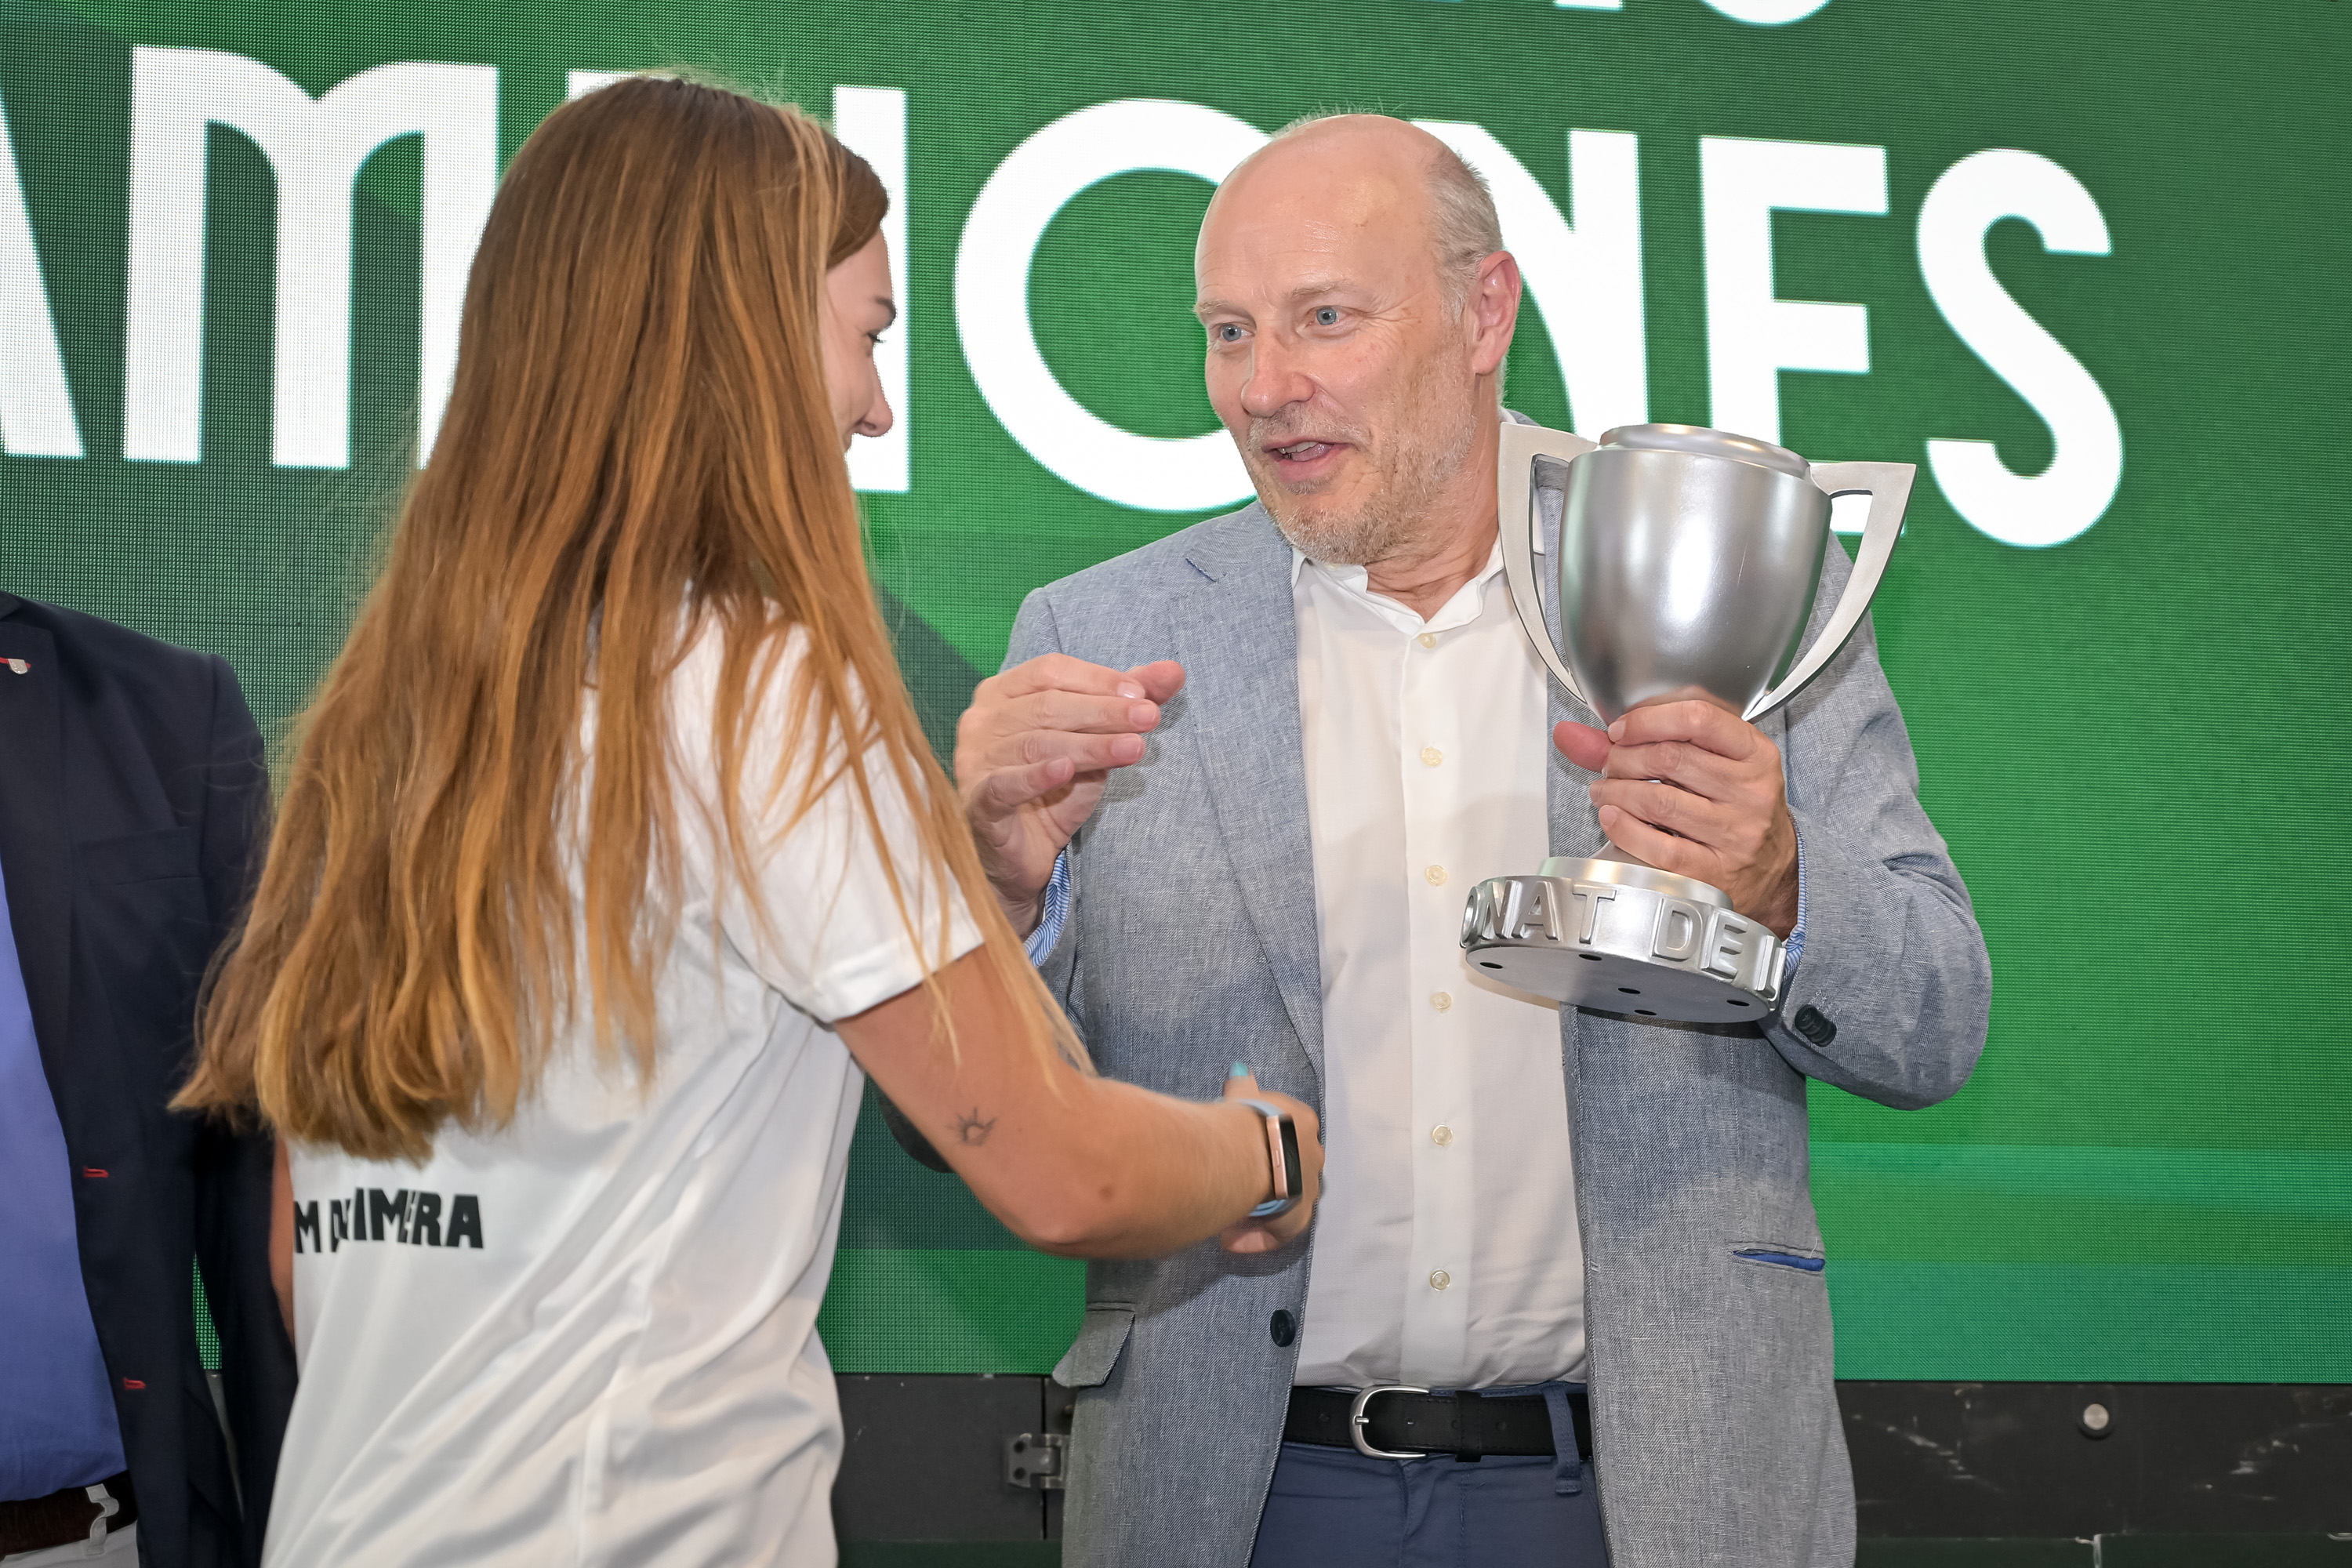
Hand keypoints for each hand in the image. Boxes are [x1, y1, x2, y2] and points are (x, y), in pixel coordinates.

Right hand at [955, 655, 1185, 932]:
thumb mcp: (1096, 742)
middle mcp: (981, 720)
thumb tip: (1173, 671)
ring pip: (1036, 744)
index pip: (1051, 672)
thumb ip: (1127, 704)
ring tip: (1133, 748)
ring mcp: (973, 761)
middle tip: (1149, 718)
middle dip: (1104, 712)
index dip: (1097, 679)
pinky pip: (1005, 785)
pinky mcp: (977, 803)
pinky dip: (1036, 777)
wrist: (1026, 856)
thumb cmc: (1055, 789)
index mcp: (1003, 692)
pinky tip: (1066, 771)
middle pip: (1047, 706)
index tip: (1141, 694)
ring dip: (1090, 745)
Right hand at [1217, 1066, 1321, 1254]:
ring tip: (1232, 1214)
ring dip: (1262, 1208)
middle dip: (1271, 1179)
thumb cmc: (1244, 1116)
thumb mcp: (1243, 1094)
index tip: (1242, 1155)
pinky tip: (1232, 1241)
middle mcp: (1312, 1153)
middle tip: (1240, 1186)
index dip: (1265, 1145)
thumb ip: (1242, 1087)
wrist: (1249, 1147)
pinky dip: (1256, 1238)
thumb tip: (1239, 1074)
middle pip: (1294, 1169)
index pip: (1290, 1133)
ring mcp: (1309, 1186)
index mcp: (1302, 1121)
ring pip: (1288, 1201)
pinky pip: (1278, 1232)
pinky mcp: (1298, 1216)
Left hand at [1554, 697, 1799, 936]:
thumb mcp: (1710, 764)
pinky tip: (1611, 817)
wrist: (1772, 870)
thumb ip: (1646, 742)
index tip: (1619, 730)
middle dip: (1624, 758)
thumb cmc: (1734, 808)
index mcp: (1755, 754)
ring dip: (1617, 791)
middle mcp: (1751, 792)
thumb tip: (1571, 734)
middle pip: (1671, 758)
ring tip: (1604, 790)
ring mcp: (1736, 834)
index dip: (1648, 720)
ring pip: (1659, 801)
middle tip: (1608, 764)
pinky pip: (1659, 847)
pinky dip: (1624, 828)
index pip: (1698, 718)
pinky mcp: (1715, 871)